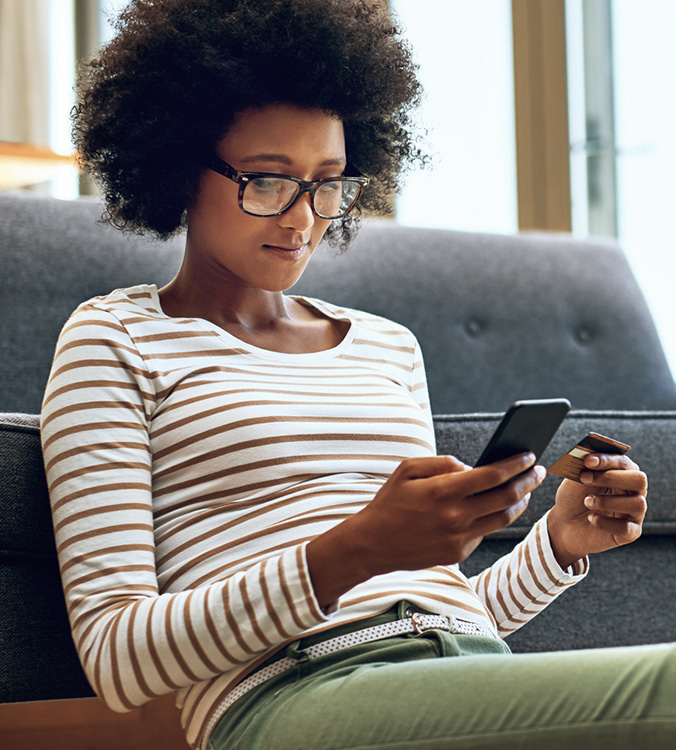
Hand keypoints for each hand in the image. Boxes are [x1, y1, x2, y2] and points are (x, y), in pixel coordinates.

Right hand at [306, 452, 546, 606]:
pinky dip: (492, 518)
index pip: (493, 475)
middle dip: (528, 482)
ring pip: (503, 519)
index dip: (516, 464)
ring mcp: (459, 538)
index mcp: (443, 490)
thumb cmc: (390, 501)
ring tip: (525, 490)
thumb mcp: (408, 469)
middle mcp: (455, 516)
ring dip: (520, 502)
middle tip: (537, 471)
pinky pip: (483, 533)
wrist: (372, 544)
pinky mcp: (458, 554)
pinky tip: (494, 507)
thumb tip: (471, 467)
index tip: (529, 454)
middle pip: (507, 498)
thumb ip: (441, 462)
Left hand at [548, 453, 647, 568]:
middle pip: (639, 480)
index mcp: (622, 474)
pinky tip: (591, 518)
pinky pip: (627, 528)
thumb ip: (583, 467)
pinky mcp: (630, 533)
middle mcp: (633, 492)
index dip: (607, 460)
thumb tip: (588, 456)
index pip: (624, 462)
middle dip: (611, 477)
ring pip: (637, 504)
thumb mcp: (575, 479)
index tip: (587, 461)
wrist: (564, 524)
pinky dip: (606, 522)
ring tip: (587, 502)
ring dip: (607, 501)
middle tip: (585, 478)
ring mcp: (634, 513)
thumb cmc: (574, 498)